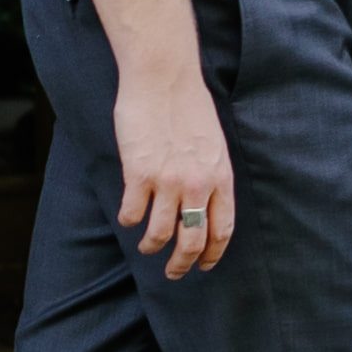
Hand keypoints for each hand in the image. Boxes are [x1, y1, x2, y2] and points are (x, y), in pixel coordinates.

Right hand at [115, 69, 234, 279]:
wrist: (164, 78)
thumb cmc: (189, 104)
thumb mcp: (215, 142)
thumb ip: (212, 173)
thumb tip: (207, 202)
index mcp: (220, 177)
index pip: (222, 230)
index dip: (213, 254)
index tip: (204, 265)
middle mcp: (197, 185)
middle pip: (192, 241)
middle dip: (182, 265)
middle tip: (174, 274)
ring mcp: (167, 181)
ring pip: (160, 234)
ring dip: (151, 246)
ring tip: (146, 247)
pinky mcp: (139, 174)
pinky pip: (132, 213)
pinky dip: (129, 221)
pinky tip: (128, 217)